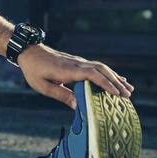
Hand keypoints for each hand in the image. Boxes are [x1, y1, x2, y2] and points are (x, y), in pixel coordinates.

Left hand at [17, 44, 133, 108]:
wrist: (28, 51)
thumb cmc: (33, 70)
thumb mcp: (42, 86)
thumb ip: (61, 95)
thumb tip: (78, 106)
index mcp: (68, 70)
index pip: (92, 75)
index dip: (105, 84)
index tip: (117, 93)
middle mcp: (76, 64)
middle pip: (101, 70)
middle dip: (116, 82)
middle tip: (128, 95)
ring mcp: (77, 62)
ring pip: (101, 67)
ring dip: (115, 77)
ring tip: (128, 88)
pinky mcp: (76, 62)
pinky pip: (96, 67)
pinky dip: (108, 73)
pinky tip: (115, 78)